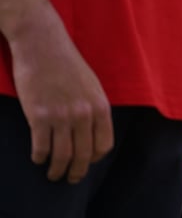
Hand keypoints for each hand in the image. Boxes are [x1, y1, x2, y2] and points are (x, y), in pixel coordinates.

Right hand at [10, 7, 112, 183]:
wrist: (43, 44)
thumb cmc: (67, 64)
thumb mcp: (92, 86)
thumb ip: (93, 109)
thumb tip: (91, 133)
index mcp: (100, 107)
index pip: (103, 145)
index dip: (94, 158)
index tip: (86, 161)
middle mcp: (84, 114)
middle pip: (83, 155)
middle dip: (76, 172)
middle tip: (70, 178)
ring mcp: (61, 116)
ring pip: (61, 156)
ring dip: (56, 170)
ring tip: (52, 174)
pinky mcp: (39, 115)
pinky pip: (41, 146)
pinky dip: (39, 157)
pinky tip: (37, 157)